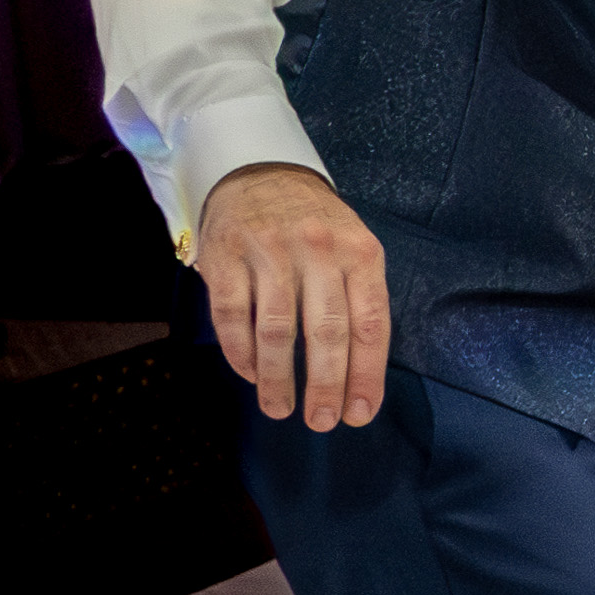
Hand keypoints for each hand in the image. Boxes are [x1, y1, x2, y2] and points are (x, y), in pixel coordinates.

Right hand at [197, 162, 390, 431]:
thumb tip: (358, 376)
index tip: (360, 412)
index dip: (366, 374)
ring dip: (277, 379)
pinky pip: (231, 317)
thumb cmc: (317, 226)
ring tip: (280, 408)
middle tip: (321, 422)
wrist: (261, 172)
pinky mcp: (225, 256)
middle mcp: (318, 250)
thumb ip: (358, 301)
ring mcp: (268, 251)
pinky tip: (250, 374)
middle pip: (325, 333)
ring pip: (275, 330)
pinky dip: (241, 354)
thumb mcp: (353, 250)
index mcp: (360, 253)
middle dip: (325, 385)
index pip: (369, 324)